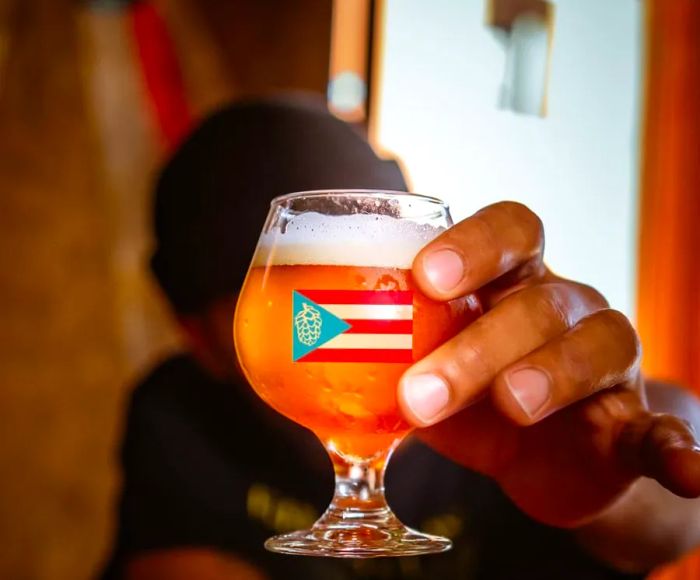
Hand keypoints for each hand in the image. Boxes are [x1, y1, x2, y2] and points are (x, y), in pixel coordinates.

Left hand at [399, 201, 699, 526]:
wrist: (532, 457)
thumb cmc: (468, 396)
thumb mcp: (427, 366)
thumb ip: (389, 349)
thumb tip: (308, 342)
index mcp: (511, 281)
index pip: (510, 231)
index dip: (474, 245)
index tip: (427, 276)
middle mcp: (563, 308)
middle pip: (537, 302)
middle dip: (479, 344)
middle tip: (422, 392)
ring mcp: (605, 363)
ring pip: (596, 347)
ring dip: (551, 376)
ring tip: (512, 407)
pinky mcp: (630, 424)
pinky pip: (662, 428)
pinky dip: (679, 446)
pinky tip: (687, 469)